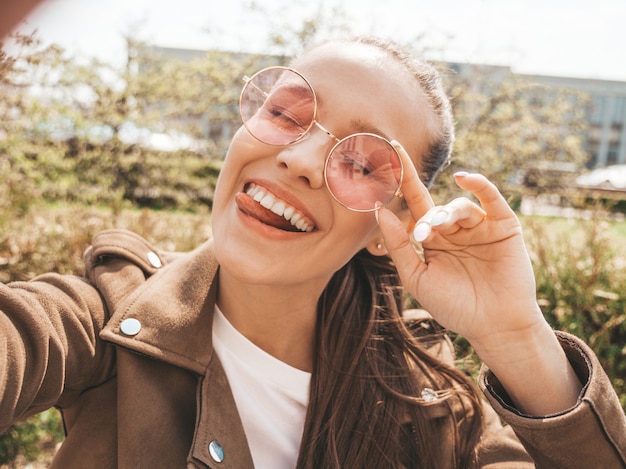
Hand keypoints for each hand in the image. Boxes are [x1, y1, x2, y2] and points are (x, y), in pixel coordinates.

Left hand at [377, 143, 581, 414]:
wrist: (494, 328)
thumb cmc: (454, 307)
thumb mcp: (417, 277)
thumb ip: (398, 244)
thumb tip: (378, 210)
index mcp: (433, 239)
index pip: (414, 202)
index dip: (402, 179)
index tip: (388, 152)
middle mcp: (454, 229)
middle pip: (435, 207)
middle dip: (427, 218)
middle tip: (423, 235)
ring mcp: (479, 226)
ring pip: (458, 206)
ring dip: (447, 215)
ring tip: (440, 233)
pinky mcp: (503, 226)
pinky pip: (490, 198)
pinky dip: (478, 185)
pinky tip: (464, 179)